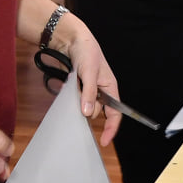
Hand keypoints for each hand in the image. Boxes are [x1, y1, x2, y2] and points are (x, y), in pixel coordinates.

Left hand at [56, 17, 121, 146]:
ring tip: (73, 87)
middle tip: (77, 99)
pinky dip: (70, 97)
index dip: (111, 129)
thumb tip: (88, 114)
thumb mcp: (89, 72)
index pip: (115, 114)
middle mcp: (101, 91)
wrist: (71, 39)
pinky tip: (68, 86)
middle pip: (96, 112)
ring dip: (76, 102)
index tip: (104, 142)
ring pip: (83, 106)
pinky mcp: (78, 88)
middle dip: (86, 109)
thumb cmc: (86, 51)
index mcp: (111, 88)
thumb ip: (89, 93)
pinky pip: (75, 100)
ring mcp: (89, 90)